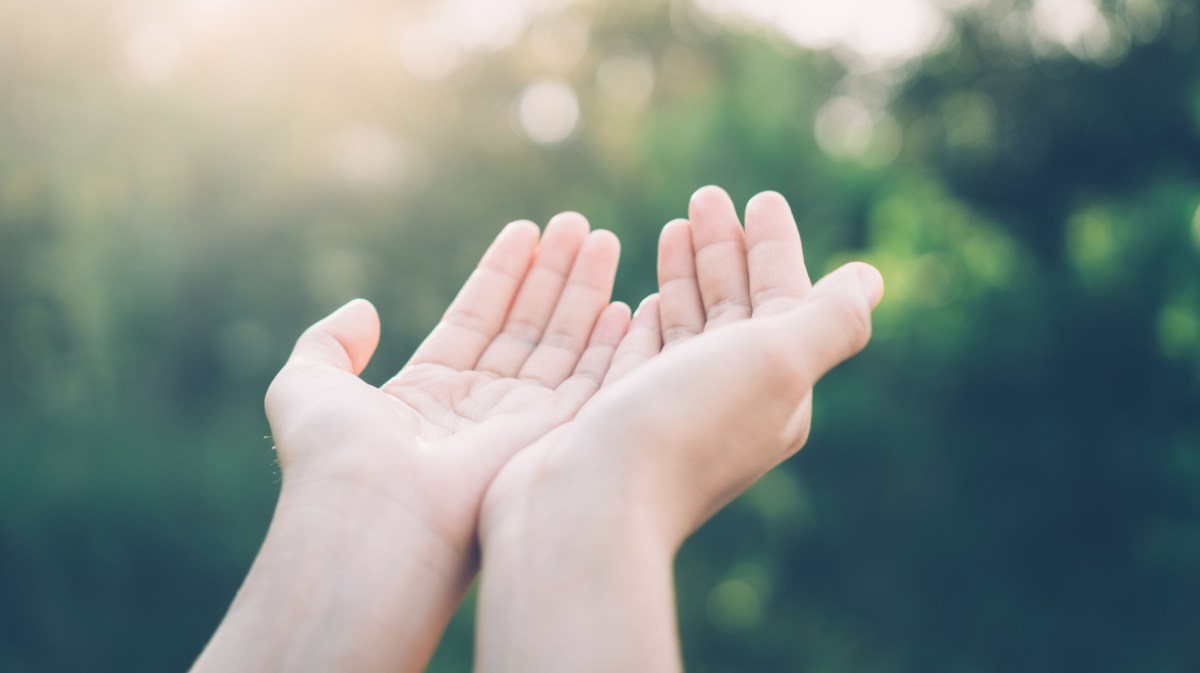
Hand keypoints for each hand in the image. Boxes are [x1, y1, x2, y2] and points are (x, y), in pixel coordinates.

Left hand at [267, 213, 627, 563]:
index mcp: (427, 392)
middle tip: (580, 224)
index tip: (528, 231)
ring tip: (603, 238)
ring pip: (562, 344)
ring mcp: (518, 424)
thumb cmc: (335, 458)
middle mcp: (478, 407)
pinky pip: (592, 382)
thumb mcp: (307, 383)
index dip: (502, 274)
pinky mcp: (552, 440)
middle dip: (554, 275)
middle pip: (526, 325)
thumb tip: (362, 309)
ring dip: (585, 292)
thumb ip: (332, 341)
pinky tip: (626, 303)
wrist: (374, 518)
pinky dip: (612, 345)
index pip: (475, 318)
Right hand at [475, 187, 882, 671]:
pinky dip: (649, 317)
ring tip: (676, 224)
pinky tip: (641, 296)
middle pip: (736, 308)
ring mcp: (673, 409)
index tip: (760, 199)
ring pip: (689, 326)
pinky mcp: (621, 416)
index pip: (784, 301)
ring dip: (687, 274)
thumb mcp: (777, 362)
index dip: (775, 249)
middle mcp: (729, 399)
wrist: (589, 506)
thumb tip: (871, 278)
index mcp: (776, 387)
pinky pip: (645, 354)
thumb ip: (829, 320)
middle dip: (727, 251)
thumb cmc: (684, 427)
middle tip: (708, 196)